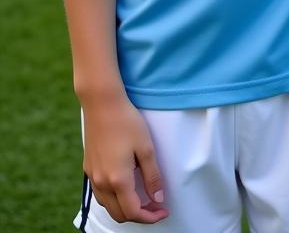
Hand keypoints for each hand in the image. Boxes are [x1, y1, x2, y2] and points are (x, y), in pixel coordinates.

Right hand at [81, 94, 167, 223]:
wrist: (102, 106)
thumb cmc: (127, 123)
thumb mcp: (146, 148)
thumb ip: (152, 176)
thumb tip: (157, 198)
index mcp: (117, 179)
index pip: (133, 212)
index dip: (149, 217)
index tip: (163, 212)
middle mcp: (101, 183)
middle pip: (119, 214)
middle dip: (139, 216)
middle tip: (156, 207)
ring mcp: (93, 177)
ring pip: (108, 206)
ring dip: (125, 209)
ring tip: (144, 199)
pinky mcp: (89, 169)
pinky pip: (101, 195)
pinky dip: (114, 200)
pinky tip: (126, 188)